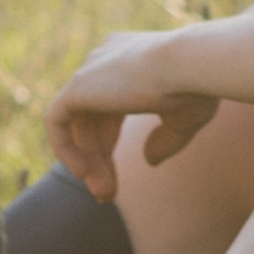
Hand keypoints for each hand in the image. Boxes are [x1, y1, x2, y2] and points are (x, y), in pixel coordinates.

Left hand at [46, 29, 219, 206]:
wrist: (191, 66)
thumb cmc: (197, 87)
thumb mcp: (185, 118)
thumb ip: (165, 137)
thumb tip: (148, 160)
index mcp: (130, 59)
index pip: (110, 106)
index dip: (110, 143)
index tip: (117, 178)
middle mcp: (106, 60)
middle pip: (92, 119)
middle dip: (99, 159)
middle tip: (107, 195)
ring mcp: (89, 70)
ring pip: (77, 125)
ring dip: (88, 162)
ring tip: (105, 194)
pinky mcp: (77, 86)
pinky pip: (56, 121)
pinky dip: (65, 148)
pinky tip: (83, 173)